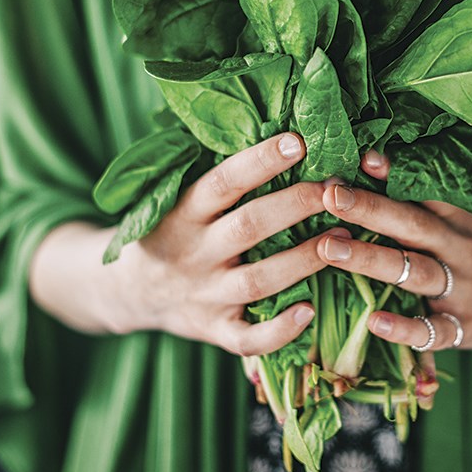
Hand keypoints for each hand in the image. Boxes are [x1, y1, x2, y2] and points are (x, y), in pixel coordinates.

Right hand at [109, 132, 338, 355]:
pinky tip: (310, 312)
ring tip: (344, 238)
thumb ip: (222, 179)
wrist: (127, 291)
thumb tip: (284, 133)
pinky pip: (248, 338)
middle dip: (295, 205)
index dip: (261, 161)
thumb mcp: (180, 200)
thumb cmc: (172, 232)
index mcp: (183, 213)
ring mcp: (204, 295)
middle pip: (248, 226)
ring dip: (303, 260)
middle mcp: (194, 253)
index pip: (223, 181)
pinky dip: (279, 330)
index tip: (298, 141)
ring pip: (258, 280)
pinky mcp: (214, 330)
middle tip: (336, 188)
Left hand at [315, 150, 471, 350]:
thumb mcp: (452, 219)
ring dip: (372, 260)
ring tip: (329, 248)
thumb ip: (412, 196)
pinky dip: (405, 328)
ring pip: (417, 273)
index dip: (385, 179)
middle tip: (329, 197)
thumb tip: (367, 159)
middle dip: (370, 210)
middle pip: (413, 226)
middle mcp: (459, 250)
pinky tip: (374, 322)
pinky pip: (434, 332)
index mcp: (453, 220)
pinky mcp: (465, 330)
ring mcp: (464, 291)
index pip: (418, 195)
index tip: (349, 165)